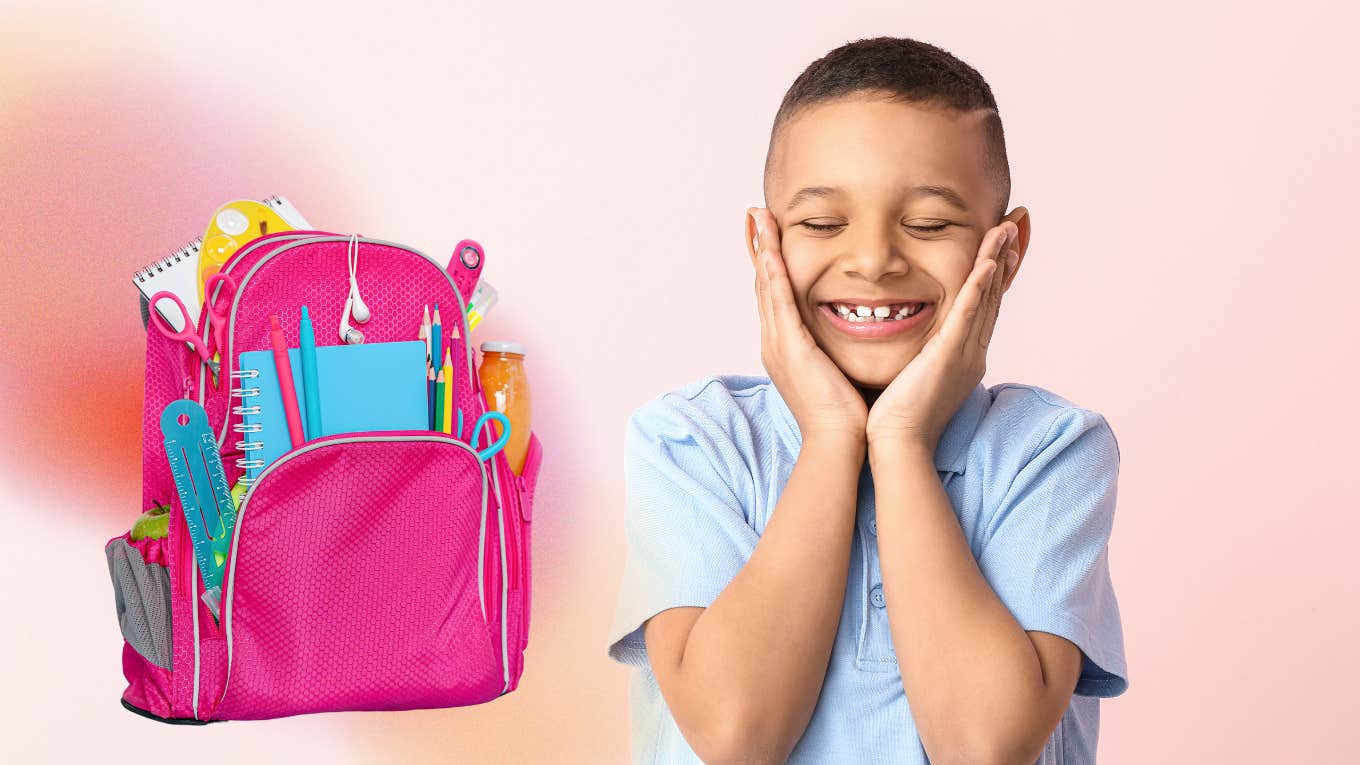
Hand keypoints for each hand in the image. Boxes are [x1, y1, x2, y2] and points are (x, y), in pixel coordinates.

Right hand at [747, 208, 867, 440]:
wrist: (839, 442)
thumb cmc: (846, 413)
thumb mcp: (837, 371)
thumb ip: (837, 348)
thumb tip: (855, 332)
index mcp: (786, 347)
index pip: (775, 296)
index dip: (770, 264)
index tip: (768, 235)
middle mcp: (775, 341)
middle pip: (763, 284)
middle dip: (759, 248)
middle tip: (754, 214)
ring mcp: (779, 343)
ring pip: (767, 285)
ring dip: (762, 249)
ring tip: (758, 217)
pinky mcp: (790, 346)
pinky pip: (779, 300)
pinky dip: (774, 271)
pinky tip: (771, 248)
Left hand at [865, 222, 1017, 450]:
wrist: (898, 445)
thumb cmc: (897, 417)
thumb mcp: (915, 374)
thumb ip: (919, 353)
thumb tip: (912, 338)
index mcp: (962, 356)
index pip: (980, 306)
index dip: (992, 274)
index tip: (999, 244)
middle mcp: (971, 353)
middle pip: (991, 297)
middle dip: (1003, 259)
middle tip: (1014, 224)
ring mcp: (963, 354)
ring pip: (984, 300)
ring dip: (996, 262)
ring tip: (1005, 229)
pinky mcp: (949, 357)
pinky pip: (966, 316)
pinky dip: (978, 289)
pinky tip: (986, 264)